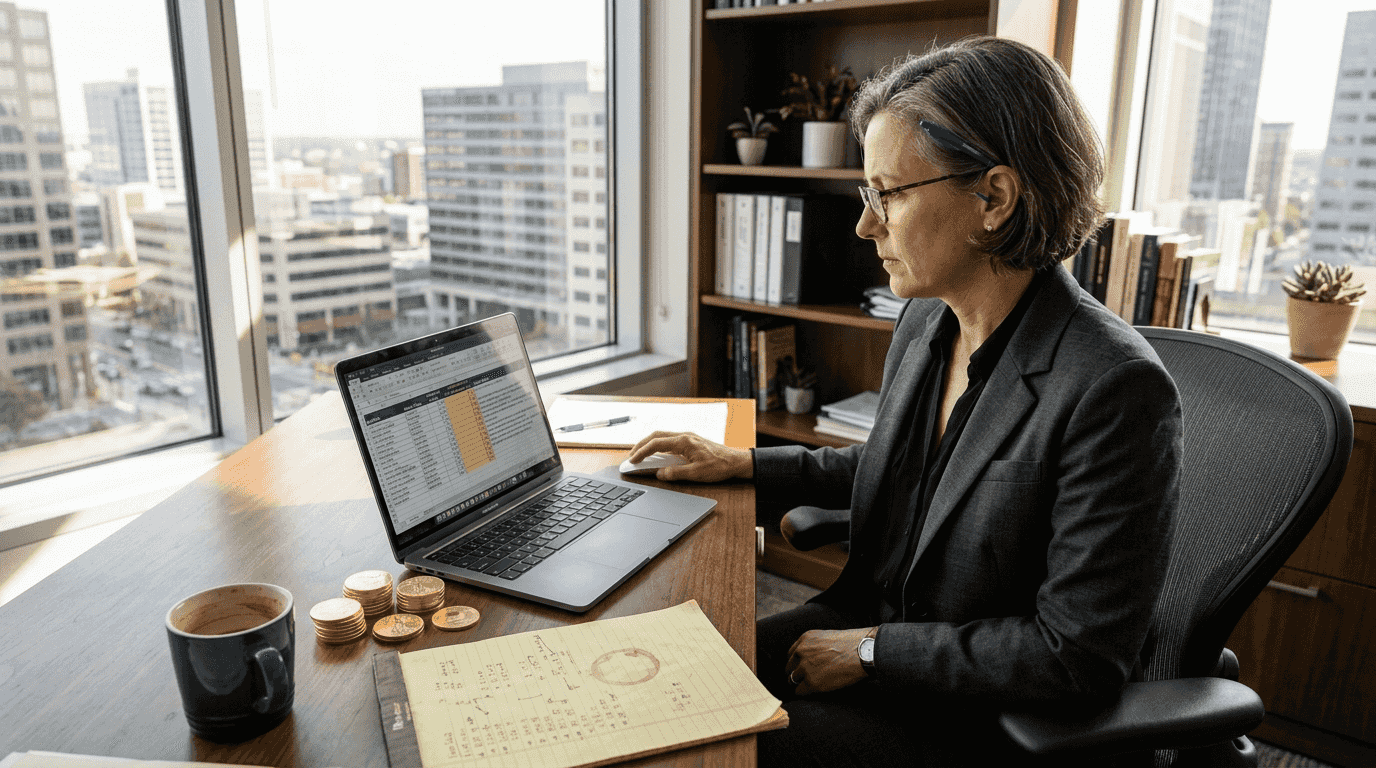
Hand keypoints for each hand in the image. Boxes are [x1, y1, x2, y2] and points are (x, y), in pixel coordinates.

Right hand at [627, 431, 752, 481]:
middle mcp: (684, 436)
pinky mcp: (691, 442)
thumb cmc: (720, 466)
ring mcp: (688, 437)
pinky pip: (670, 440)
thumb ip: (676, 473)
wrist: (736, 462)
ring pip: (662, 436)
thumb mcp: (696, 473)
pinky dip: (659, 446)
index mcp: (684, 441)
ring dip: (649, 444)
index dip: (641, 452)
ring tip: (640, 455)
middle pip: (656, 436)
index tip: (632, 460)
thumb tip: (660, 474)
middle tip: (631, 456)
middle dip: (641, 445)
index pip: (656, 443)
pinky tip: (656, 454)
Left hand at [784, 627, 872, 695]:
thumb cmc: (852, 644)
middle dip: (796, 672)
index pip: (792, 653)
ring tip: (808, 686)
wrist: (862, 653)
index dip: (797, 662)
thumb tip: (814, 657)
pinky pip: (799, 691)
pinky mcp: (812, 683)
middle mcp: (801, 652)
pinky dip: (804, 692)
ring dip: (799, 683)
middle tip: (804, 678)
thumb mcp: (828, 637)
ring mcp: (805, 668)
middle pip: (789, 667)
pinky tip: (812, 692)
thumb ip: (816, 646)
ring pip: (792, 679)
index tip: (801, 667)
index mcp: (805, 639)